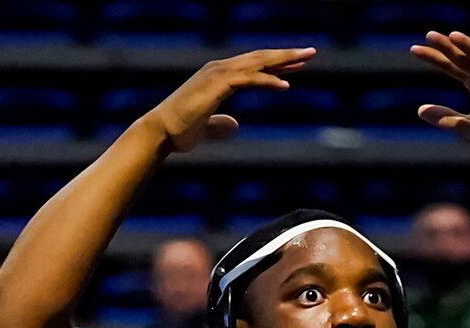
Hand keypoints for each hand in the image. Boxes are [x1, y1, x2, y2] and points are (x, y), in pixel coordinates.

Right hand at [149, 46, 315, 152]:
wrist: (159, 132)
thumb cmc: (178, 132)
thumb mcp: (205, 128)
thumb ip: (220, 125)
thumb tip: (235, 126)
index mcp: (217, 76)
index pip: (252, 66)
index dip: (275, 65)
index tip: (295, 65)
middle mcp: (219, 69)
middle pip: (259, 58)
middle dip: (285, 55)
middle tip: (309, 52)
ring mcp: (218, 74)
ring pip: (257, 63)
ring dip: (283, 60)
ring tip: (305, 59)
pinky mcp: (217, 85)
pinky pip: (249, 79)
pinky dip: (268, 80)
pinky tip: (285, 84)